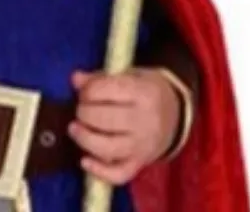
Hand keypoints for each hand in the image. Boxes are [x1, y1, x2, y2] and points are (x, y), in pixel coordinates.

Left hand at [67, 67, 181, 185]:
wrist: (175, 114)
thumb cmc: (145, 90)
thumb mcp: (128, 75)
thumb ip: (100, 77)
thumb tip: (75, 80)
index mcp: (143, 92)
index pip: (107, 91)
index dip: (88, 91)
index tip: (84, 92)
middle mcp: (145, 120)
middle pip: (105, 120)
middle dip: (84, 113)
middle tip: (80, 109)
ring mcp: (143, 145)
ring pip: (109, 148)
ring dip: (85, 139)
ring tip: (74, 129)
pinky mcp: (141, 163)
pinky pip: (119, 174)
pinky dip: (99, 171)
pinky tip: (84, 161)